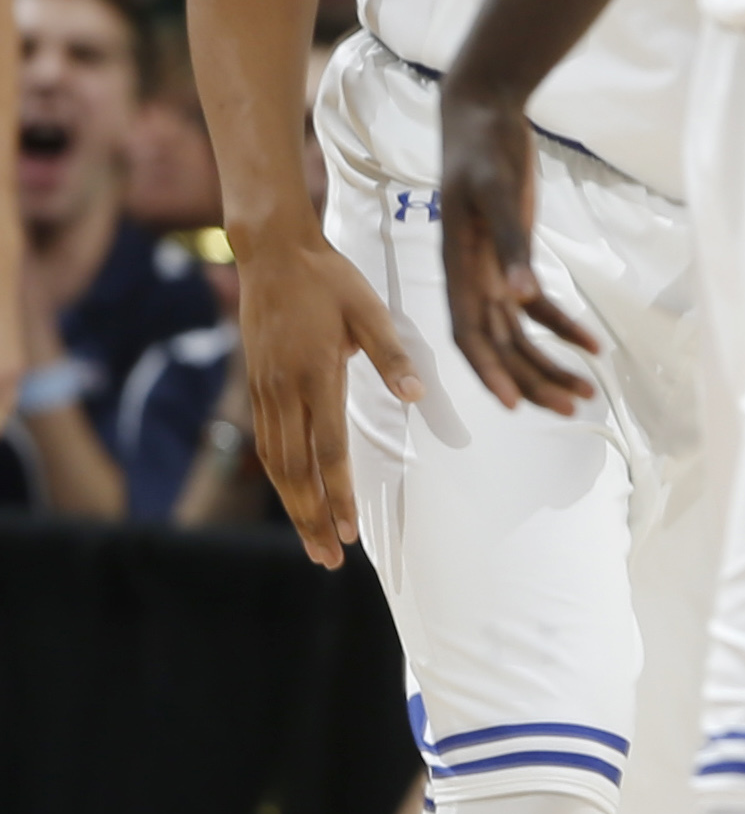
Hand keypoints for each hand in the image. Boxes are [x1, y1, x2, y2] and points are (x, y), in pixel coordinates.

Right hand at [237, 236, 418, 567]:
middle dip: (313, 519)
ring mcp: (265, 391)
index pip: (329, 451)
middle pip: (297, 472)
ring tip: (312, 543)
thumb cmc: (329, 279)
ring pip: (277, 464)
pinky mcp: (257, 386)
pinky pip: (267, 444)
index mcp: (316, 375)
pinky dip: (280, 477)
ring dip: (294, 507)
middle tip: (329, 560)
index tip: (350, 532)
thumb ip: (391, 354)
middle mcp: (284, 391)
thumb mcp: (368, 308)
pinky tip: (293, 496)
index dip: (339, 495)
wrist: (273, 253)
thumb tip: (418, 394)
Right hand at [438, 83, 596, 414]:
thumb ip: (512, 245)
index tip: (513, 406)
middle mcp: (472, 279)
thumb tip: (521, 298)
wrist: (483, 114)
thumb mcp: (499, 191)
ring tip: (587, 391)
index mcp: (458, 269)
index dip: (489, 371)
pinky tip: (593, 346)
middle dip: (531, 380)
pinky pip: (537, 307)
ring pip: (518, 335)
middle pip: (498, 345)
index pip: (470, 334)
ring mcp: (493, 272)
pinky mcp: (514, 258)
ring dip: (548, 364)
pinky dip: (562, 327)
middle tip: (572, 409)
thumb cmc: (484, 150)